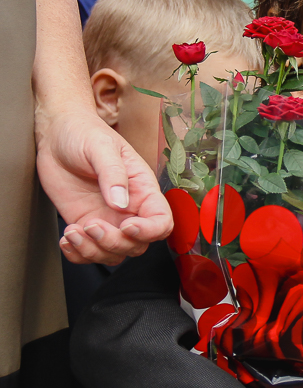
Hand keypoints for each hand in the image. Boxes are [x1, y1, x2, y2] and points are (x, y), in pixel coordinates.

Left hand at [36, 109, 171, 263]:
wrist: (57, 133)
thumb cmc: (85, 133)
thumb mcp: (102, 147)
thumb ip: (113, 174)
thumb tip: (120, 203)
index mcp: (143, 190)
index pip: (161, 222)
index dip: (149, 231)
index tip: (127, 226)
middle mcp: (129, 209)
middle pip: (137, 245)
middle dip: (114, 243)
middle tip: (91, 224)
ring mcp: (107, 219)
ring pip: (113, 253)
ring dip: (93, 251)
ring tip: (73, 232)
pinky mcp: (85, 223)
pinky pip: (88, 251)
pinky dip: (78, 254)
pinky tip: (67, 239)